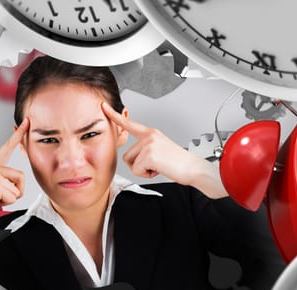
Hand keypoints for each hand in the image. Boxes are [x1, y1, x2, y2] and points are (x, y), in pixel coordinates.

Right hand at [0, 118, 29, 226]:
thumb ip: (4, 176)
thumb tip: (19, 176)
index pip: (7, 146)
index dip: (19, 134)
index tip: (27, 122)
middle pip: (21, 176)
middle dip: (15, 190)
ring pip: (18, 188)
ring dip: (10, 198)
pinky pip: (13, 196)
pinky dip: (6, 203)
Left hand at [101, 101, 227, 198]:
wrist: (193, 169)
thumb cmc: (178, 162)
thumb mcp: (160, 148)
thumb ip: (146, 147)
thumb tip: (134, 157)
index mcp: (151, 133)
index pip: (129, 123)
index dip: (114, 115)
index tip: (103, 106)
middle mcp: (149, 136)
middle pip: (127, 156)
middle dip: (138, 165)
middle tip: (156, 164)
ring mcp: (149, 144)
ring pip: (131, 164)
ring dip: (142, 170)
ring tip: (158, 166)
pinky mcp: (149, 154)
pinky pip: (136, 171)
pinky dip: (146, 175)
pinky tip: (158, 169)